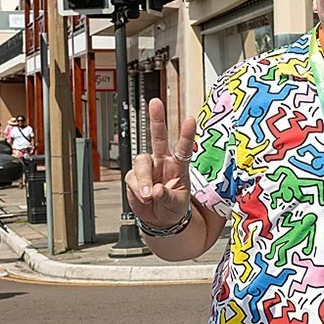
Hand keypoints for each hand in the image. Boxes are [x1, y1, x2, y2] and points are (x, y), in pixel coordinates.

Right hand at [126, 96, 197, 227]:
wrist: (160, 220)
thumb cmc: (174, 208)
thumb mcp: (177, 204)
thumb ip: (167, 196)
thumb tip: (155, 190)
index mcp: (179, 166)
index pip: (184, 148)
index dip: (186, 134)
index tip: (190, 119)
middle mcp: (162, 162)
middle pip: (158, 138)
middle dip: (157, 120)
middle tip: (156, 102)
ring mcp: (148, 168)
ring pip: (141, 162)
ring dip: (143, 179)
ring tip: (148, 195)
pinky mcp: (134, 177)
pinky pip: (132, 179)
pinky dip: (137, 190)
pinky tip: (143, 198)